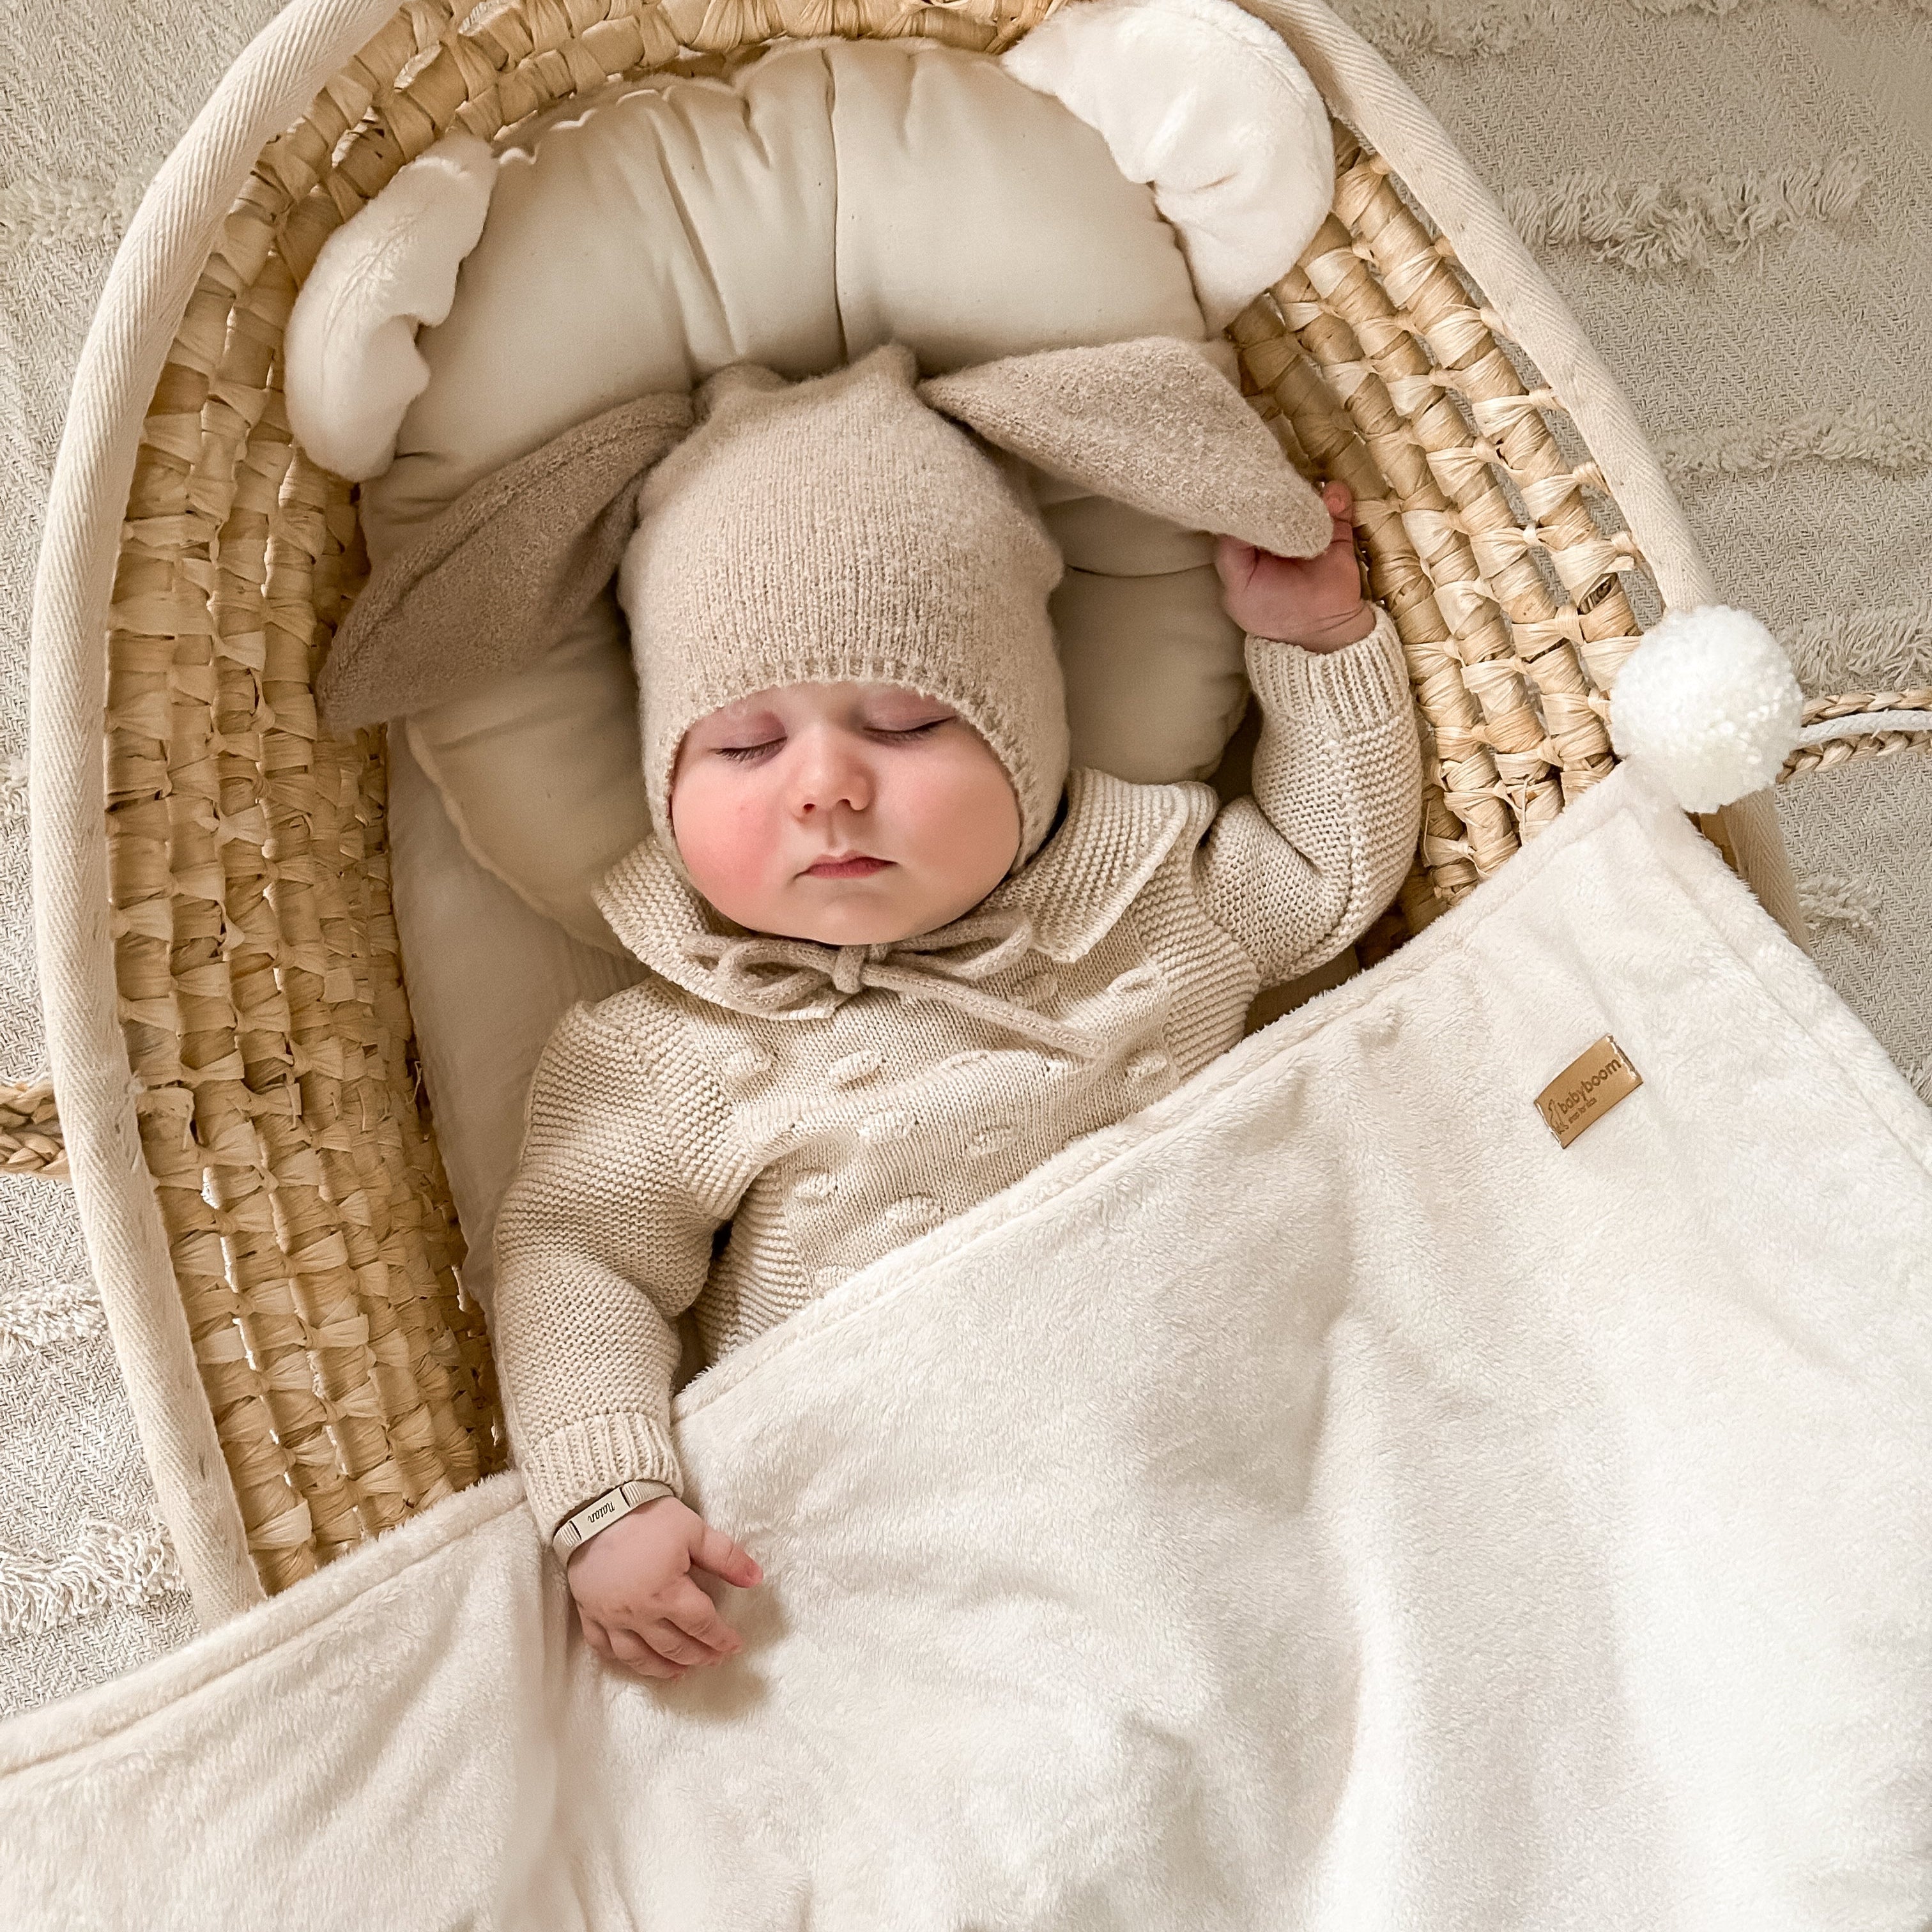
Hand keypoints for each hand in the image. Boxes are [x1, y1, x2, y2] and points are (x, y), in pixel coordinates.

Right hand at [567, 1494, 762, 1681]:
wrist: (595, 1506)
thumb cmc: (647, 1517)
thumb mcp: (694, 1530)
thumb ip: (726, 1557)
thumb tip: (756, 1578)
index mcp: (668, 1595)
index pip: (702, 1625)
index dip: (722, 1638)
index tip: (735, 1645)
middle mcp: (639, 1614)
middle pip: (673, 1646)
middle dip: (698, 1656)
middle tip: (714, 1660)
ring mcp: (611, 1617)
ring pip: (638, 1657)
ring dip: (662, 1668)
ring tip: (680, 1672)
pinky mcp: (588, 1612)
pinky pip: (603, 1647)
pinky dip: (621, 1659)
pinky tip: (634, 1661)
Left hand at [1214, 479, 1376, 653]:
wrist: (1320, 631)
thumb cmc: (1270, 612)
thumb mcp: (1238, 585)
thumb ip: (1230, 550)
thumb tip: (1233, 509)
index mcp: (1249, 543)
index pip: (1243, 509)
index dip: (1242, 495)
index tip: (1243, 482)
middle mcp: (1276, 529)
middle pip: (1274, 495)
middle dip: (1274, 485)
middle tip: (1272, 475)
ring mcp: (1307, 526)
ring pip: (1305, 495)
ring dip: (1306, 490)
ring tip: (1301, 490)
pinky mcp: (1335, 528)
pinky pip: (1338, 503)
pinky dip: (1337, 497)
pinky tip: (1331, 499)